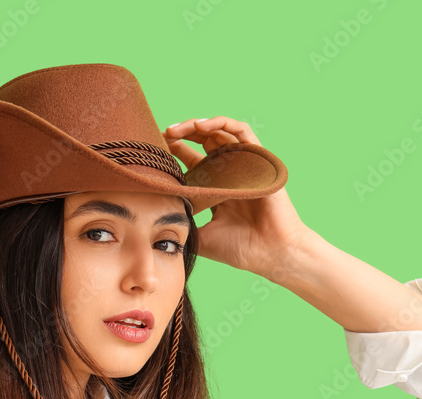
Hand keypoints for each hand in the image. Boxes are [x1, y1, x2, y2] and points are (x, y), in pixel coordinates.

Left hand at [162, 117, 313, 275]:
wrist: (271, 253)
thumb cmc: (239, 248)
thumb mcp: (199, 236)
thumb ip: (181, 223)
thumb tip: (150, 219)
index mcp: (215, 187)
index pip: (190, 161)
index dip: (171, 152)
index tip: (152, 152)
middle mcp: (229, 172)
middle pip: (202, 142)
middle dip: (179, 135)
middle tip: (159, 136)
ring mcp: (244, 164)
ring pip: (218, 132)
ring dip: (195, 126)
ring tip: (175, 130)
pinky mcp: (259, 158)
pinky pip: (241, 131)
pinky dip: (221, 123)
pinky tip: (201, 127)